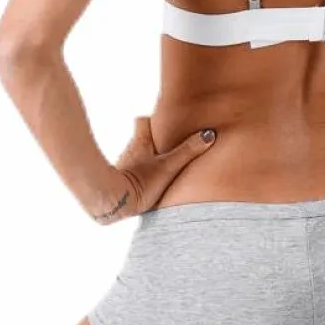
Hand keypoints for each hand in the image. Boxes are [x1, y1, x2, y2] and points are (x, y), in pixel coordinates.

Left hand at [89, 116, 217, 224]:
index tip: (161, 123)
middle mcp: (129, 151)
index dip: (151, 121)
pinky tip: (147, 186)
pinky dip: (139, 176)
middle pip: (139, 140)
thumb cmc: (140, 181)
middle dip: (152, 143)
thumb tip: (209, 134)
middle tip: (167, 147)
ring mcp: (123, 167)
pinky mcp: (119, 183)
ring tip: (160, 168)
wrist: (114, 203)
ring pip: (135, 158)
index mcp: (141, 142)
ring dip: (145, 161)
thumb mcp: (169, 166)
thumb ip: (188, 151)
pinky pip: (130, 174)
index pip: (142, 121)